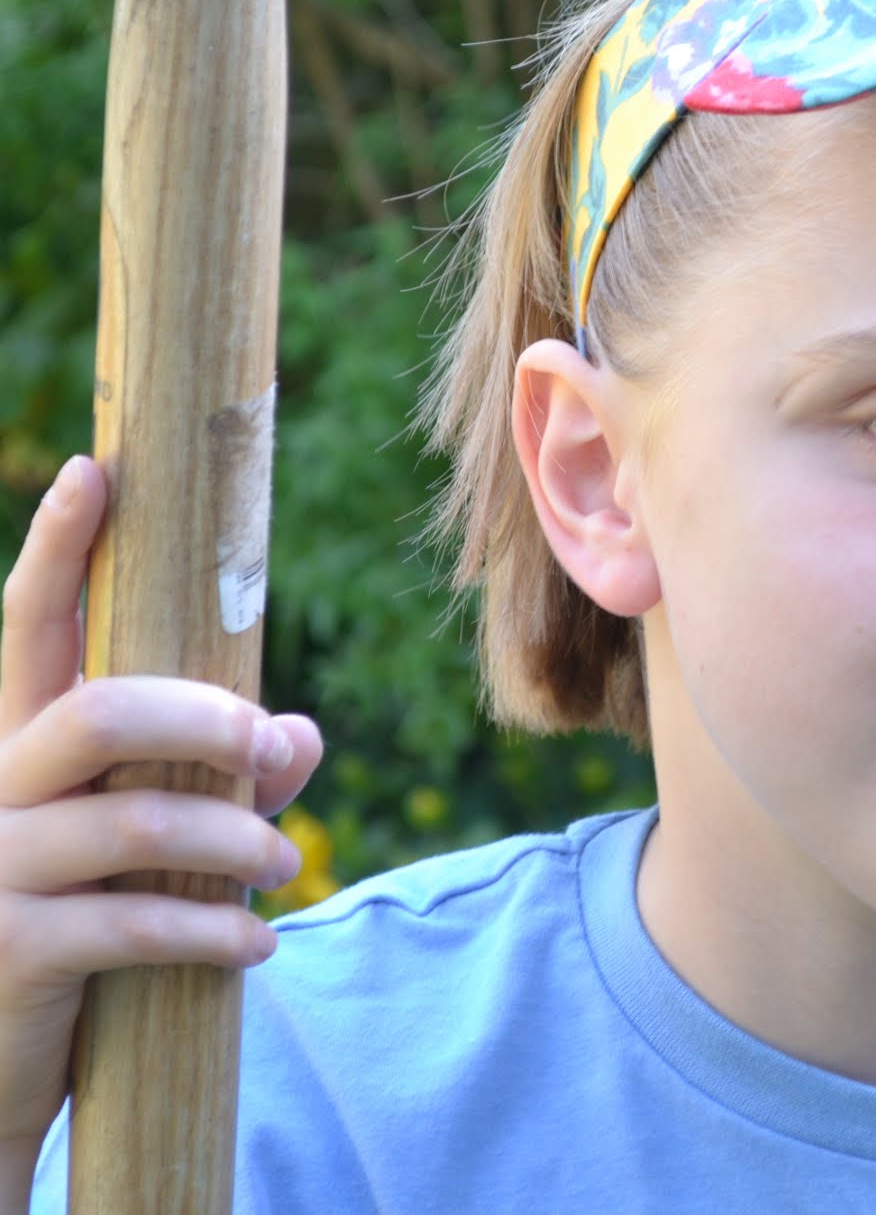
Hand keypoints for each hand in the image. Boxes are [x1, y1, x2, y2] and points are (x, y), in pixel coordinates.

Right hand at [0, 456, 322, 1161]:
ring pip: (134, 821)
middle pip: (101, 710)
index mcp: (23, 742)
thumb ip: (230, 778)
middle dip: (205, 719)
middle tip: (272, 747)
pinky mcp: (7, 954)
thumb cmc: (88, 919)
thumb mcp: (158, 841)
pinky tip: (258, 945)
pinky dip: (214, 932)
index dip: (61, 547)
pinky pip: (132, 924)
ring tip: (290, 867)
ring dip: (238, 840)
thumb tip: (301, 736)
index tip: (98, 468)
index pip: (31, 624)